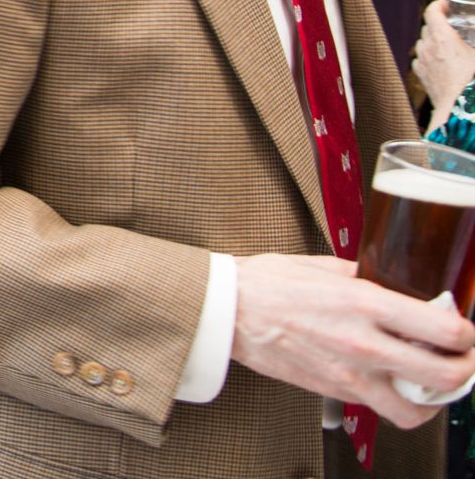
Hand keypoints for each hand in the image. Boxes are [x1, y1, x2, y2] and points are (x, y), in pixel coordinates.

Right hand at [230, 253, 474, 427]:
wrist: (225, 311)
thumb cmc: (266, 283)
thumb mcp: (324, 266)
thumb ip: (367, 277)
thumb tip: (397, 284)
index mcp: (365, 304)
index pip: (445, 331)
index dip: (467, 334)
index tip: (463, 330)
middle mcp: (364, 344)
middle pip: (445, 376)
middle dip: (465, 370)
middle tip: (462, 360)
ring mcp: (349, 374)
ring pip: (417, 410)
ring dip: (434, 399)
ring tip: (431, 383)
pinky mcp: (333, 392)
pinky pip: (380, 408)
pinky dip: (396, 400)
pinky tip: (392, 383)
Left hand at [416, 0, 474, 124]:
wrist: (460, 109)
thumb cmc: (473, 80)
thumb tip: (474, 43)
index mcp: (443, 38)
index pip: (433, 12)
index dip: (439, 5)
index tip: (447, 5)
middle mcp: (428, 46)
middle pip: (428, 27)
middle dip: (440, 24)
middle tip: (454, 27)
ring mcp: (422, 61)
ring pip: (423, 42)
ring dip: (433, 41)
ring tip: (449, 46)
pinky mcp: (421, 75)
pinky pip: (421, 59)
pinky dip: (429, 56)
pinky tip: (442, 63)